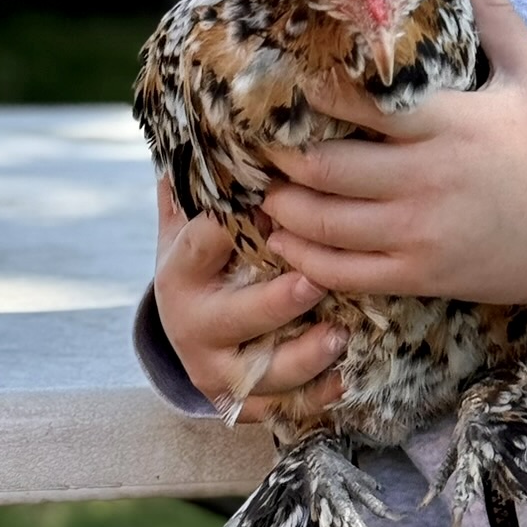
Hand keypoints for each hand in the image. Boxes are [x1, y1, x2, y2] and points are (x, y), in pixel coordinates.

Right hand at [153, 176, 349, 423]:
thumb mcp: (194, 218)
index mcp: (180, 272)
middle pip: (231, 318)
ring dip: (301, 358)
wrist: (193, 324)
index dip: (224, 230)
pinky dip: (315, 398)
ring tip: (340, 336)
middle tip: (313, 282)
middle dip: (273, 303)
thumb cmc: (210, 256)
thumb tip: (215, 117)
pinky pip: (281, 409)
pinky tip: (346, 380)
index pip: (197, 248)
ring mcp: (217, 369)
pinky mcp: (243, 403)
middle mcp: (192, 326)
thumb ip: (205, 178)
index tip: (261, 208)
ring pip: (259, 373)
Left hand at [260, 0, 526, 330]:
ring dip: (283, 205)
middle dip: (281, 154)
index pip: (360, 104)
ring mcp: (422, 234)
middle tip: (261, 139)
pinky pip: (346, 273)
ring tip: (265, 186)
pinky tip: (285, 241)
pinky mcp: (422, 276)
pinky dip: (305, 259)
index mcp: (452, 124)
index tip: (288, 80)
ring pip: (324, 223)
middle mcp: (429, 180)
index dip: (312, 93)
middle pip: (325, 167)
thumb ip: (494, 14)